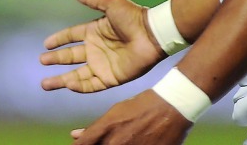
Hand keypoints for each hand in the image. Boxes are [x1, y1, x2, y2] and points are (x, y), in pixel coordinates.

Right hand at [41, 0, 164, 92]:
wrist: (152, 34)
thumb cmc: (133, 17)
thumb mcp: (109, 3)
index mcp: (94, 31)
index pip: (71, 36)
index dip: (58, 39)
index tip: (45, 44)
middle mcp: (95, 49)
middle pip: (70, 57)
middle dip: (55, 60)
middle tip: (41, 61)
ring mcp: (102, 65)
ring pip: (77, 75)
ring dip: (61, 80)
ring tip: (45, 84)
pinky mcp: (111, 78)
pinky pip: (92, 84)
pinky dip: (79, 86)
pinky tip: (68, 84)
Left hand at [69, 90, 191, 143]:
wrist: (171, 108)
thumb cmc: (141, 106)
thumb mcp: (115, 112)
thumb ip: (95, 128)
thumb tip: (75, 136)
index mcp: (106, 128)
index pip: (83, 144)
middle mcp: (115, 142)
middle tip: (104, 142)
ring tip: (120, 142)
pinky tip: (134, 144)